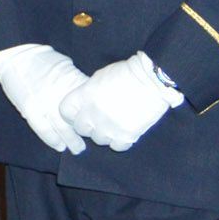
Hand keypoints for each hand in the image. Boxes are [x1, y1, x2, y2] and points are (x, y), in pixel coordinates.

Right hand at [0, 44, 88, 154]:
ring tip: (77, 149)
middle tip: (91, 142)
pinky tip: (59, 146)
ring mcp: (45, 103)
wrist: (17, 55)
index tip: (98, 125)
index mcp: (72, 83)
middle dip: (85, 133)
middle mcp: (61, 95)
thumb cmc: (42, 59)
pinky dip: (51, 139)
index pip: (88, 106)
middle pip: (77, 120)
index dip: (94, 118)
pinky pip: (43, 129)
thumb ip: (77, 81)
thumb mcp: (66, 65)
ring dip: (70, 140)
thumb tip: (88, 94)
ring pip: (62, 128)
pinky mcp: (30, 108)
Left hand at [59, 52, 181, 151]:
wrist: (153, 79)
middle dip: (87, 125)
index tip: (77, 114)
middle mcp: (93, 113)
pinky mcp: (127, 135)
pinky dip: (120, 141)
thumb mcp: (99, 77)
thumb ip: (87, 93)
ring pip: (98, 139)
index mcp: (85, 96)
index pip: (65, 111)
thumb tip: (84, 104)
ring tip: (115, 123)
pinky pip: (117, 146)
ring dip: (105, 133)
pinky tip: (125, 131)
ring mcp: (109, 126)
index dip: (71, 114)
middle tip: (98, 120)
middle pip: (81, 129)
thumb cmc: (127, 73)